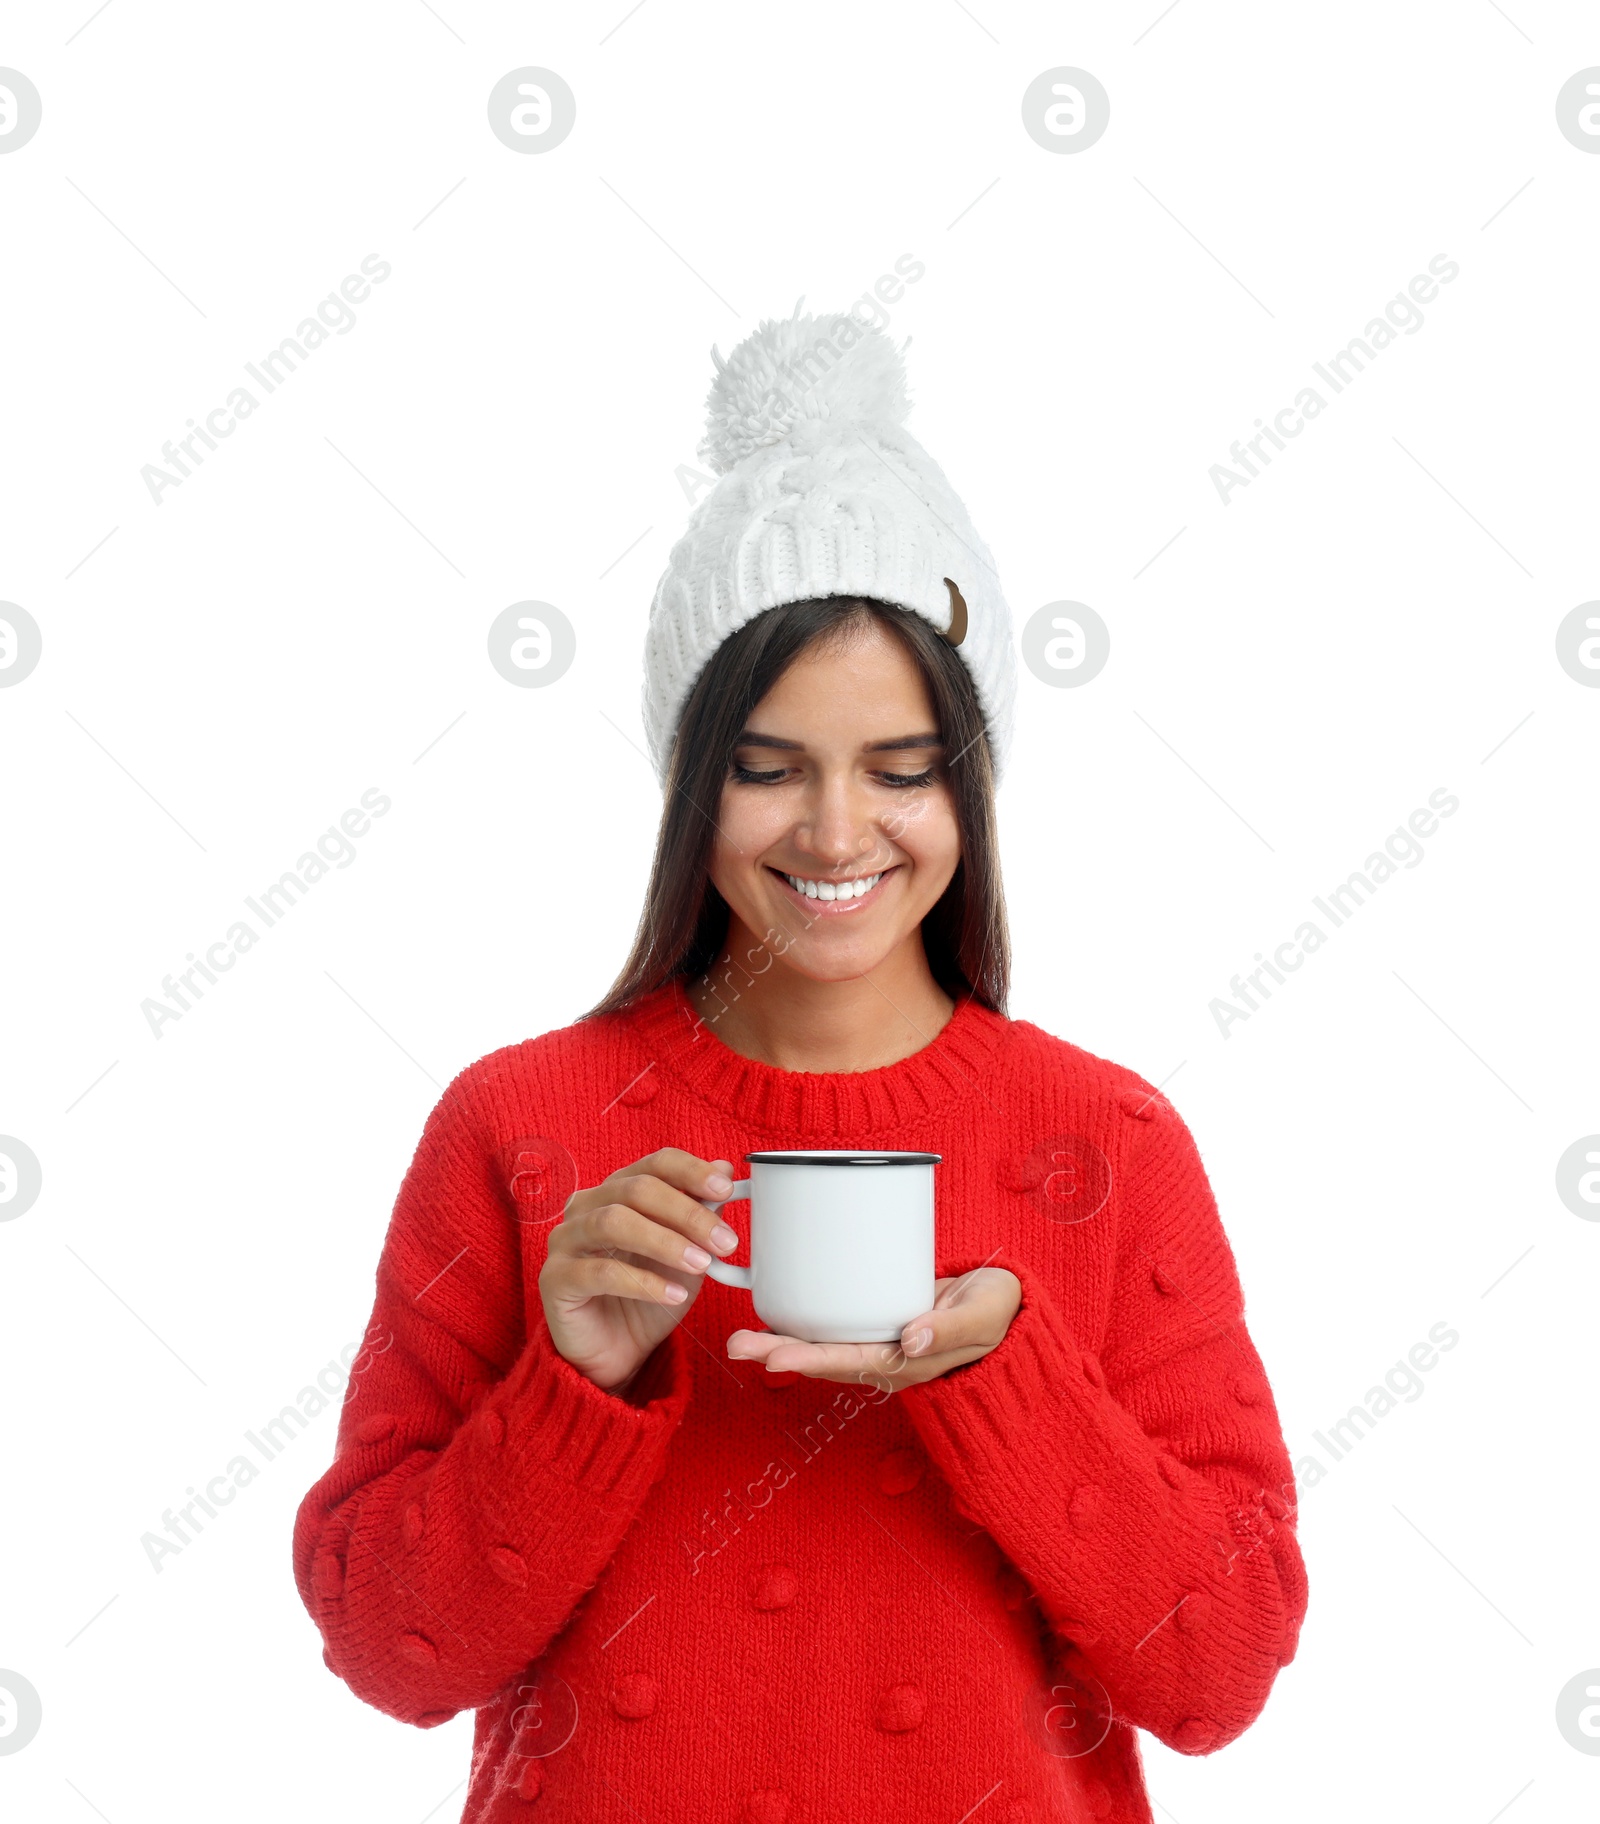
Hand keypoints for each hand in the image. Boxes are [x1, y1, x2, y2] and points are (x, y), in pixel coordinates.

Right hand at [540, 1149, 741, 1396]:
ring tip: (702, 1266)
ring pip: (613, 1222)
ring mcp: (565, 1240)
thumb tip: (724, 1168)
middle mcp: (586, 1206)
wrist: (619, 1352)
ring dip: (665, 1242)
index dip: (691, 1171)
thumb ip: (701, 1212)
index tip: (727, 1189)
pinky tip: (674, 1295)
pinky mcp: (555, 1279)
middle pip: (636, 1189)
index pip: (654, 1164)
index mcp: (618, 1190)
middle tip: (725, 1241)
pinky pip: (601, 1272)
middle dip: (687, 1213)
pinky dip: (644, 1282)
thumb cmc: (652, 1294)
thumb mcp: (688, 1252)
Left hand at [726, 1267, 1021, 1392]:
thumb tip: (911, 1340)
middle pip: (825, 1358)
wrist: (1007, 1305)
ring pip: (824, 1343)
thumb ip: (951, 1328)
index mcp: (909, 1362)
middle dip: (779, 1352)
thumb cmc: (997, 1310)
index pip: (852, 1361)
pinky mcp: (878, 1318)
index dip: (811, 1358)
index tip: (774, 1356)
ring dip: (782, 1340)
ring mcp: (881, 1339)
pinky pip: (836, 1325)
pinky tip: (777, 1311)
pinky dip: (805, 1320)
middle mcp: (887, 1356)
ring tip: (739, 1336)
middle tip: (736, 1344)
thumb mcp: (983, 1315)